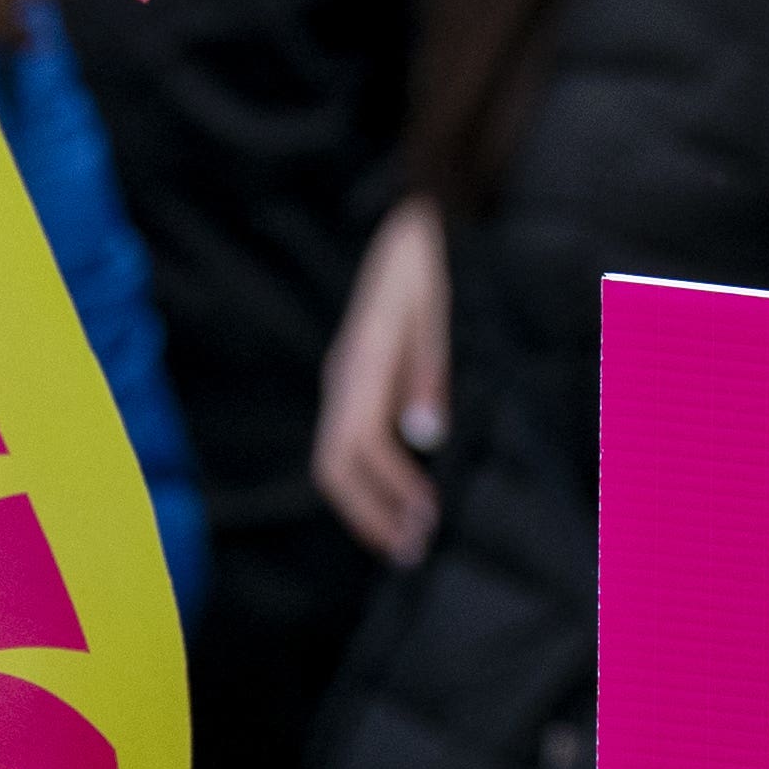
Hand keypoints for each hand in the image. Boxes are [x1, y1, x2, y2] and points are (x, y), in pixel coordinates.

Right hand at [314, 197, 450, 564]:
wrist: (404, 217)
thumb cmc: (425, 261)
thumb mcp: (434, 308)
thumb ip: (429, 371)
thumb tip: (427, 436)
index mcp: (360, 365)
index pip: (360, 449)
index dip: (390, 492)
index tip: (426, 521)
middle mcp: (342, 379)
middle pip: (335, 466)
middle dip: (370, 514)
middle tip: (413, 551)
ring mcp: (344, 380)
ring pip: (337, 458)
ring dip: (370, 502)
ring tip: (409, 535)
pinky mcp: (356, 380)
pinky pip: (350, 442)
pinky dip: (372, 479)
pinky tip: (404, 494)